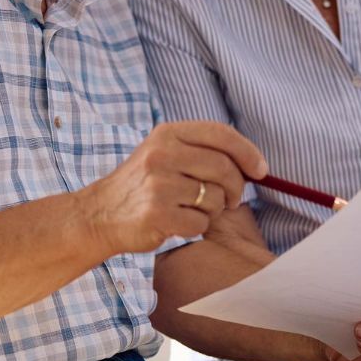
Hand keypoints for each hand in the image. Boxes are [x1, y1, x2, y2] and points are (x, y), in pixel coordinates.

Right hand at [78, 121, 266, 254]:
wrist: (100, 214)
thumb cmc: (142, 185)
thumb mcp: (163, 153)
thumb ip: (201, 151)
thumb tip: (253, 164)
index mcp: (167, 134)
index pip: (221, 134)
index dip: (248, 152)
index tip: (261, 170)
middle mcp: (162, 154)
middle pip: (224, 168)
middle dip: (236, 188)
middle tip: (232, 199)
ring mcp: (158, 184)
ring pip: (215, 198)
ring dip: (213, 209)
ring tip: (193, 208)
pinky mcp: (157, 213)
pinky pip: (200, 222)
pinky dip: (197, 226)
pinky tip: (178, 222)